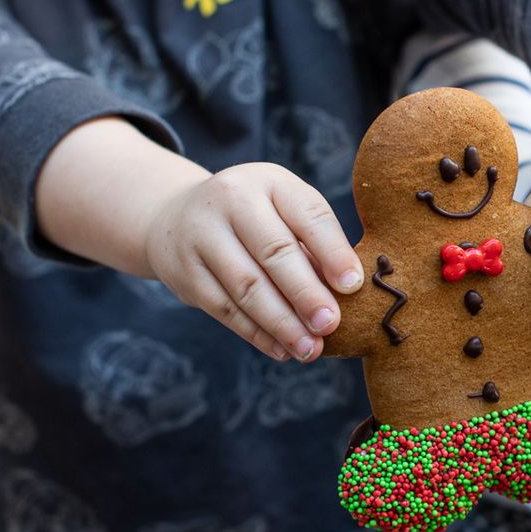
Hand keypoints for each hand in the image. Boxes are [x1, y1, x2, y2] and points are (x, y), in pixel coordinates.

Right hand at [144, 164, 364, 360]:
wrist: (176, 217)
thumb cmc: (253, 219)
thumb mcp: (282, 211)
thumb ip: (313, 246)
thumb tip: (346, 295)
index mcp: (270, 181)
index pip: (308, 214)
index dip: (332, 251)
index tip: (354, 286)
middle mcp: (232, 200)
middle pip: (274, 251)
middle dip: (306, 293)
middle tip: (330, 325)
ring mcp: (202, 235)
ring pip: (246, 286)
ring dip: (282, 323)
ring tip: (310, 349)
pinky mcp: (185, 272)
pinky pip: (224, 308)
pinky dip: (256, 333)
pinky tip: (282, 349)